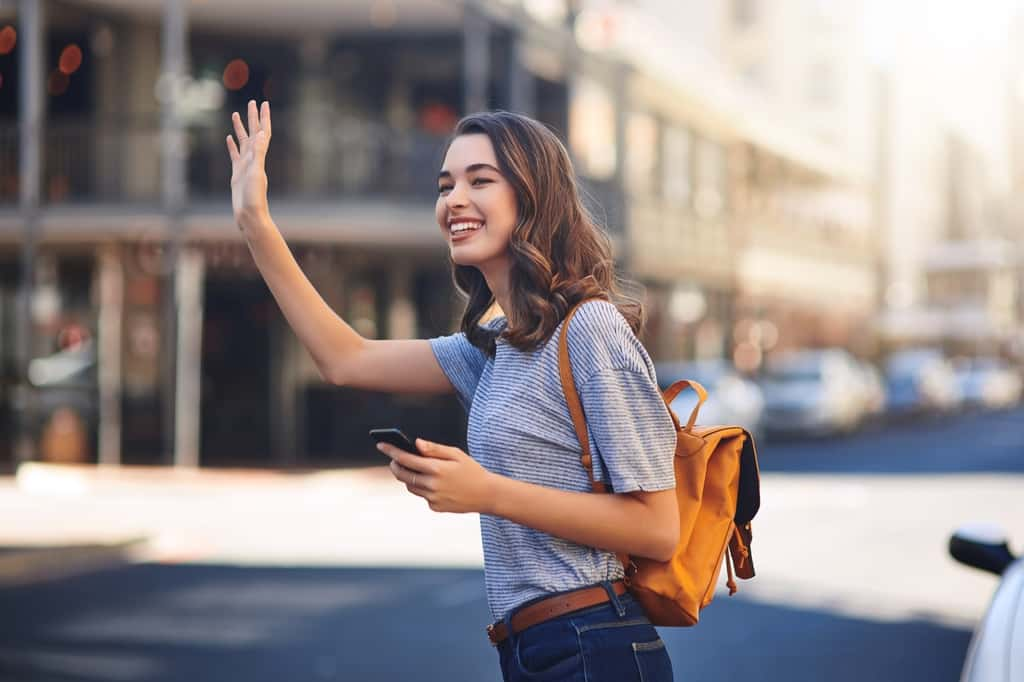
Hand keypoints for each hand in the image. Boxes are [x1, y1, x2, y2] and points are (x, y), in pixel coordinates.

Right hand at [226, 99, 271, 229]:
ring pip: (242, 142)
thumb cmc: (254, 198)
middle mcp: (253, 159)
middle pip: (253, 133)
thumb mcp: (256, 173)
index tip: (263, 103)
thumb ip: (259, 154)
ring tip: (236, 114)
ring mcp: (245, 166)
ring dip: (241, 128)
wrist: (249, 215)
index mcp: (259, 157)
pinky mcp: (237, 173)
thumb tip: (263, 134)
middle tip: (252, 101)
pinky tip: (229, 138)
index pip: (263, 132)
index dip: (263, 118)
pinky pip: (234, 155)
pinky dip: (232, 145)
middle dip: (253, 117)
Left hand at [377, 438, 496, 513]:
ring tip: (409, 468)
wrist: (487, 494)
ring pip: (410, 486)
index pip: (406, 459)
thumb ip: (434, 448)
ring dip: (407, 476)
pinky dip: (422, 487)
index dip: (391, 451)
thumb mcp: (456, 454)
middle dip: (395, 465)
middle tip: (393, 458)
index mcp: (437, 469)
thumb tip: (415, 443)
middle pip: (403, 475)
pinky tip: (430, 482)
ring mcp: (433, 498)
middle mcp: (432, 485)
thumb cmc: (471, 470)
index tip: (381, 445)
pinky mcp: (435, 507)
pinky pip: (422, 495)